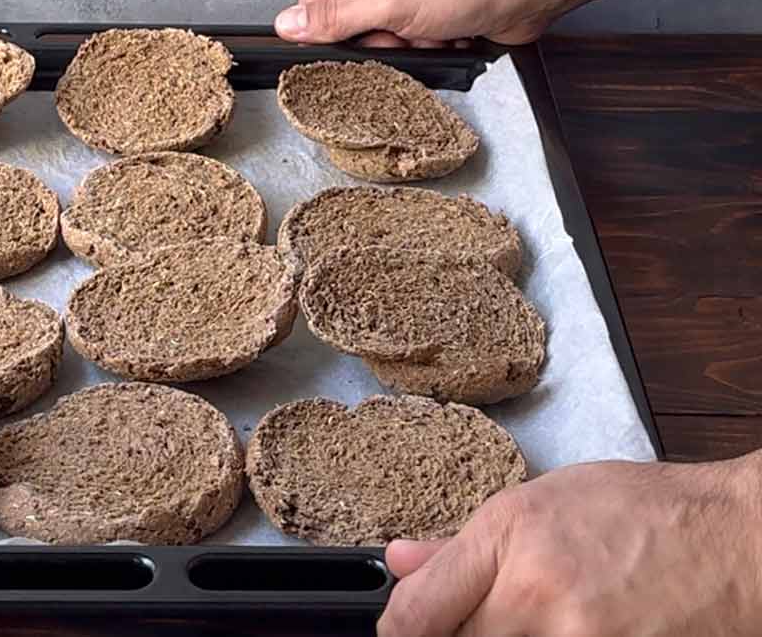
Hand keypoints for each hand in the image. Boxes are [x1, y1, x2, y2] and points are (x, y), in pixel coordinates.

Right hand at [276, 0, 684, 45]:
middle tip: (403, 33)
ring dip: (409, 48)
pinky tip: (451, 34)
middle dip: (380, 42)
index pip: (317, 2)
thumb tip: (288, 26)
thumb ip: (335, 18)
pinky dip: (431, 49)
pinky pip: (413, 48)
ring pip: (384, 43)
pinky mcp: (432, 18)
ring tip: (436, 30)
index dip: (326, 31)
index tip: (339, 48)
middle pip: (352, 29)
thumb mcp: (389, 2)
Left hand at [377, 454, 761, 635]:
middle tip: (487, 617)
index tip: (403, 632)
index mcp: (511, 537)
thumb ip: (463, 544)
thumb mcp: (542, 502)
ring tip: (535, 620)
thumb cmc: (645, 514)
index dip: (399, 631)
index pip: (417, 614)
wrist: (739, 546)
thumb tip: (399, 561)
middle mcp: (537, 595)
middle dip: (455, 634)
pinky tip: (566, 632)